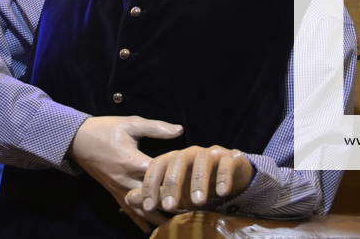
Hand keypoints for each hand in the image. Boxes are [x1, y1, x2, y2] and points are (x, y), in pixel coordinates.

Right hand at [69, 115, 182, 230]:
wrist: (78, 140)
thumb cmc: (106, 129)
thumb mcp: (131, 123)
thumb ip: (156, 128)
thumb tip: (180, 130)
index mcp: (132, 161)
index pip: (159, 176)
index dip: (177, 181)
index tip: (195, 186)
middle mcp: (126, 180)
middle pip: (153, 198)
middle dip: (172, 205)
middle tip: (192, 211)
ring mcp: (119, 189)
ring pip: (142, 210)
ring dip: (159, 217)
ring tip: (178, 224)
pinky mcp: (114, 193)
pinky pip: (129, 212)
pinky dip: (141, 222)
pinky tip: (153, 231)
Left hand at [124, 145, 253, 214]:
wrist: (230, 175)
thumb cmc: (195, 184)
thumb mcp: (174, 192)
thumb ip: (154, 193)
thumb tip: (129, 198)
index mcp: (174, 158)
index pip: (158, 165)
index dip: (152, 184)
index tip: (148, 205)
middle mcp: (191, 153)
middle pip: (178, 162)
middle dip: (172, 185)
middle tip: (169, 207)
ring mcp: (211, 153)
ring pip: (202, 161)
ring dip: (199, 182)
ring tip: (198, 203)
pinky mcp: (230, 157)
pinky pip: (226, 164)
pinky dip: (224, 177)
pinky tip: (222, 193)